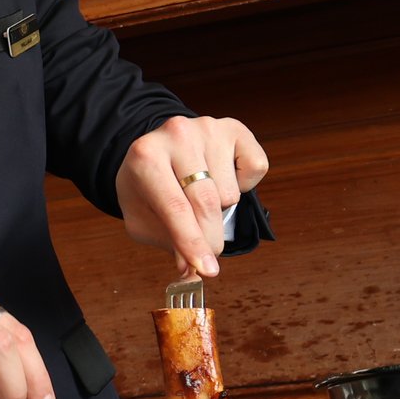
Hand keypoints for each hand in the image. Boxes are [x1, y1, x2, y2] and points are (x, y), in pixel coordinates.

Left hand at [117, 115, 268, 279]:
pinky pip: (255, 169)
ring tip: (199, 195)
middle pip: (207, 203)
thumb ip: (168, 244)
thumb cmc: (148, 188)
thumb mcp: (143, 219)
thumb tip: (193, 271)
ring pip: (230, 193)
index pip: (175, 208)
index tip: (207, 270)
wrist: (156, 151)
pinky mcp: (234, 127)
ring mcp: (207, 127)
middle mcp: (176, 133)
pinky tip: (221, 177)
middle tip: (208, 256)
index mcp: (145, 156)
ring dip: (220, 207)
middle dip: (210, 239)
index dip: (193, 243)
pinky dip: (244, 183)